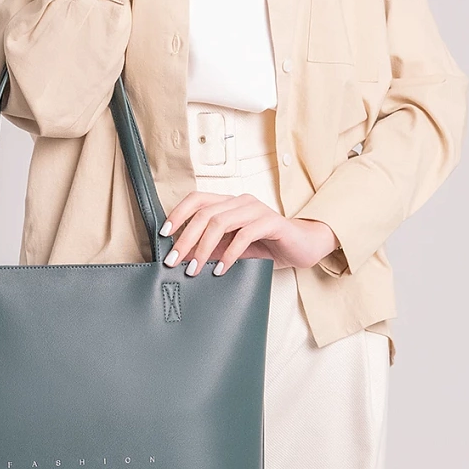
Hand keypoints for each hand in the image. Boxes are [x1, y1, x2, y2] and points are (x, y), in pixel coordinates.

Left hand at [159, 191, 339, 275]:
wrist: (304, 247)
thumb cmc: (268, 246)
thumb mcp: (233, 248)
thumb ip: (212, 248)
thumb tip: (183, 257)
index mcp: (230, 203)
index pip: (197, 199)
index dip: (178, 214)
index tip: (164, 234)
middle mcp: (241, 201)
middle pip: (204, 213)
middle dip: (186, 238)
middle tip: (175, 261)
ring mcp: (257, 210)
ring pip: (221, 222)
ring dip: (204, 247)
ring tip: (195, 269)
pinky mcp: (272, 222)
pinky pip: (245, 235)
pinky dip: (229, 253)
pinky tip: (221, 269)